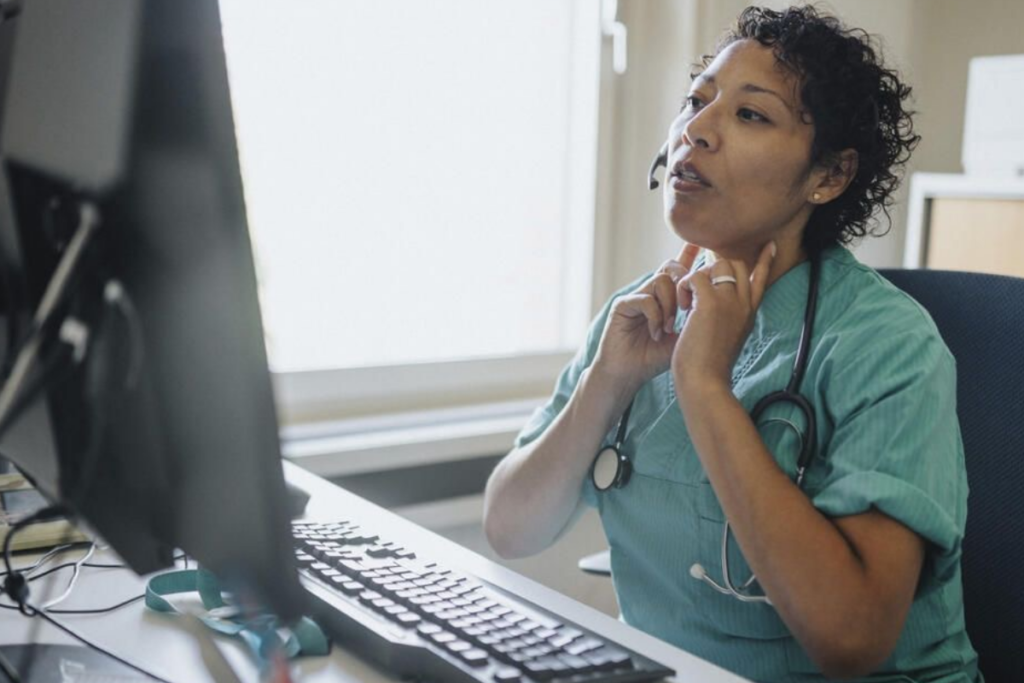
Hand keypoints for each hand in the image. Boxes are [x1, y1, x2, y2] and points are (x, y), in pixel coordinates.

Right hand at [591, 243, 701, 399]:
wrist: (628, 375)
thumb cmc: (654, 358)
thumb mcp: (684, 336)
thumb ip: (697, 317)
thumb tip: (720, 302)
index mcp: (666, 298)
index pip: (679, 268)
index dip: (689, 253)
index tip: (702, 240)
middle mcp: (650, 292)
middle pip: (672, 268)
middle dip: (684, 284)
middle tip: (688, 308)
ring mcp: (636, 296)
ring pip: (661, 281)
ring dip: (670, 305)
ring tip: (669, 328)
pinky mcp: (622, 305)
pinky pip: (646, 299)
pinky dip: (655, 317)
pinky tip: (656, 333)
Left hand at [672, 242, 774, 397]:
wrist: (706, 383)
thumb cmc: (710, 367)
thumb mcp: (727, 339)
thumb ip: (728, 319)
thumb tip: (716, 310)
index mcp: (749, 313)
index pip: (761, 279)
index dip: (764, 262)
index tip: (770, 246)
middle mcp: (744, 304)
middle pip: (737, 264)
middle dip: (714, 268)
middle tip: (697, 289)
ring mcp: (730, 302)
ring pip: (717, 265)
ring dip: (697, 278)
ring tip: (688, 303)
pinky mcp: (711, 304)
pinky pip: (695, 276)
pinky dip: (684, 287)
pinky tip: (682, 307)